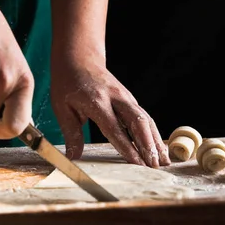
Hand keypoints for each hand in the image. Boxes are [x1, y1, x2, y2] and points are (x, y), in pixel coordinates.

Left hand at [50, 57, 169, 167]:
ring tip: (163, 162)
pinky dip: (153, 134)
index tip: (137, 163)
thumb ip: (71, 133)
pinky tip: (159, 149)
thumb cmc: (68, 83)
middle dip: (149, 145)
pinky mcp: (130, 100)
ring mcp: (126, 97)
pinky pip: (144, 118)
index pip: (115, 127)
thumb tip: (74, 157)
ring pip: (146, 120)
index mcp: (97, 101)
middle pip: (138, 122)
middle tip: (155, 166)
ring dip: (156, 141)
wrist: (79, 58)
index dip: (127, 146)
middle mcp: (116, 98)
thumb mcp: (61, 107)